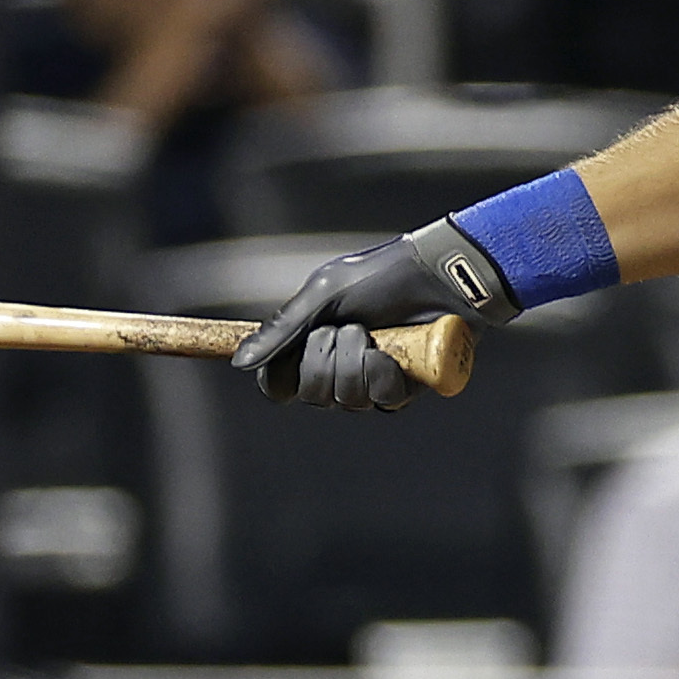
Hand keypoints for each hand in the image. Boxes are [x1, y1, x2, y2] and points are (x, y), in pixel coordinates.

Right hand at [227, 229, 510, 412]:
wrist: (439, 277)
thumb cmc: (382, 276)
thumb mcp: (323, 294)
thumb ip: (283, 329)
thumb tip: (239, 363)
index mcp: (311, 341)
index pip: (280, 383)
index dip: (279, 380)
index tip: (286, 365)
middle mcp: (338, 365)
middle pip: (311, 393)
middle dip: (325, 359)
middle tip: (347, 327)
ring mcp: (370, 380)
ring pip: (346, 400)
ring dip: (356, 365)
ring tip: (373, 334)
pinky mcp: (403, 388)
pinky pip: (380, 402)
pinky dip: (383, 377)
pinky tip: (392, 355)